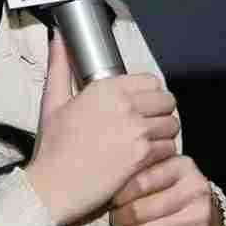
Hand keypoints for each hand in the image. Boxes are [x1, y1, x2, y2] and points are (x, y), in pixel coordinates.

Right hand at [24, 31, 179, 225]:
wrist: (54, 185)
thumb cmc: (53, 147)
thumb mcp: (52, 103)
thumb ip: (59, 67)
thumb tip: (57, 39)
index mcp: (105, 89)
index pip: (151, 80)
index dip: (150, 93)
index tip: (143, 104)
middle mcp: (125, 105)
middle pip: (167, 100)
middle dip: (161, 112)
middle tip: (149, 124)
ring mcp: (137, 131)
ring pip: (172, 125)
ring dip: (164, 134)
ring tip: (148, 142)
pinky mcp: (143, 156)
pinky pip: (169, 149)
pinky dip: (161, 155)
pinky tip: (146, 159)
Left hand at [109, 155, 222, 225]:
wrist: (212, 219)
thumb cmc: (177, 193)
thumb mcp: (164, 173)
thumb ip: (141, 172)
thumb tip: (106, 185)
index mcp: (182, 165)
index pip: (140, 181)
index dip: (120, 195)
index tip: (112, 202)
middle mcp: (195, 188)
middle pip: (141, 209)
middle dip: (121, 219)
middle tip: (114, 222)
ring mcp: (201, 215)